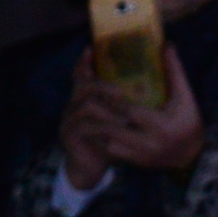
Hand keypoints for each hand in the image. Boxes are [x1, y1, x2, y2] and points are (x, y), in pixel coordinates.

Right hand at [59, 51, 132, 188]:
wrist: (90, 167)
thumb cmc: (108, 140)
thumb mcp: (118, 120)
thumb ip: (126, 104)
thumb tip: (148, 87)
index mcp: (85, 97)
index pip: (82, 74)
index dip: (84, 62)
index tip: (91, 49)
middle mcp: (74, 104)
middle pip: (83, 85)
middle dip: (103, 85)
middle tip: (122, 93)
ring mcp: (70, 119)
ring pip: (85, 105)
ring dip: (107, 108)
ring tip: (125, 115)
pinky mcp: (71, 134)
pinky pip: (84, 126)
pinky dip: (102, 126)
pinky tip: (118, 129)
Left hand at [98, 46, 206, 172]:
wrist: (193, 156)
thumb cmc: (189, 122)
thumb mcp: (186, 97)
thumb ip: (175, 72)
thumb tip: (166, 45)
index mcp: (161, 125)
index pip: (130, 112)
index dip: (114, 101)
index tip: (103, 89)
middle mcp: (149, 143)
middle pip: (114, 129)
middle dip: (100, 115)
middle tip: (88, 101)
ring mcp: (141, 155)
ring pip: (109, 143)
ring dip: (100, 130)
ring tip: (92, 116)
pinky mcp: (136, 162)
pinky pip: (113, 152)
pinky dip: (105, 140)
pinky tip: (101, 130)